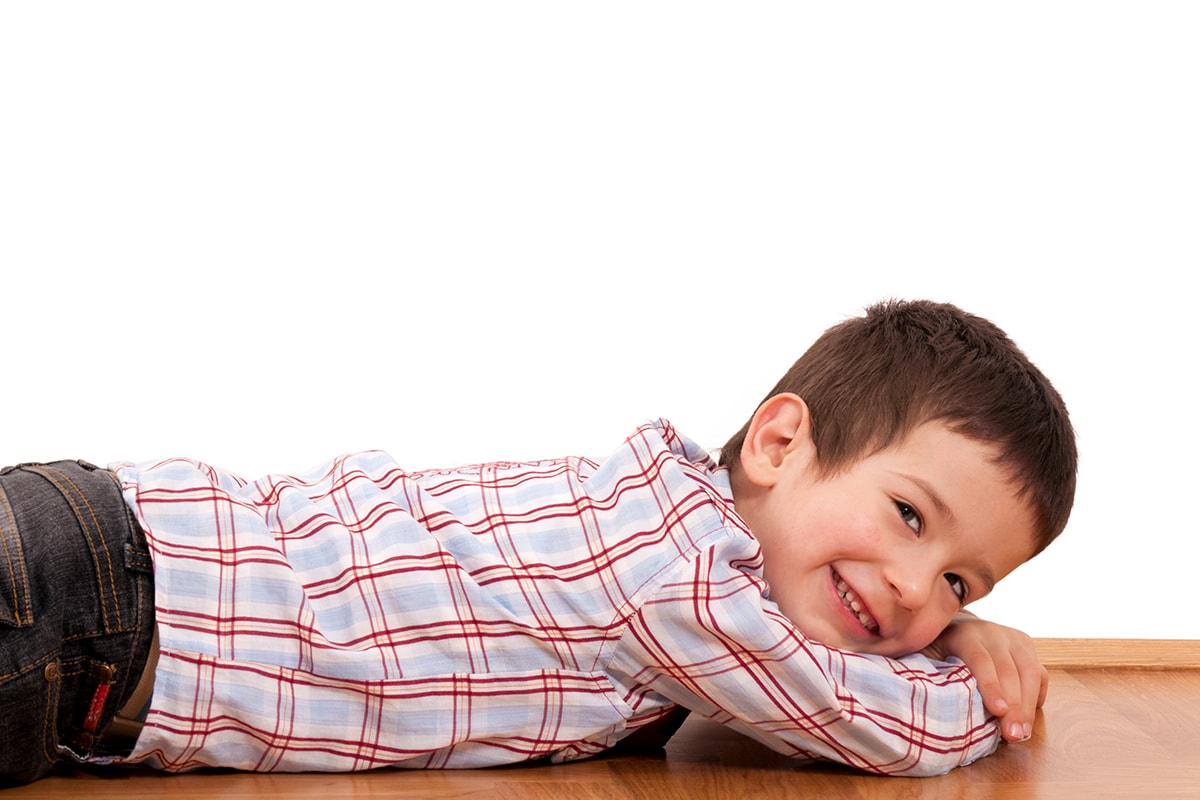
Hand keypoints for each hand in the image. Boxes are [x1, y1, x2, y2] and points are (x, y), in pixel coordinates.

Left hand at [922, 611, 1048, 742]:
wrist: (953, 624)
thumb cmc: (935, 648)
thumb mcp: (924, 655)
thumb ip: (924, 671)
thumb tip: (918, 696)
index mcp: (963, 633)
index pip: (981, 660)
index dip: (991, 686)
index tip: (998, 711)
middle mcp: (991, 631)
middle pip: (1009, 670)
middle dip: (1014, 705)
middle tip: (1014, 735)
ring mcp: (1011, 637)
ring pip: (1030, 672)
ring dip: (1028, 705)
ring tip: (1023, 732)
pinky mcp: (1025, 644)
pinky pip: (1039, 673)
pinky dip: (1036, 696)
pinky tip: (1028, 717)